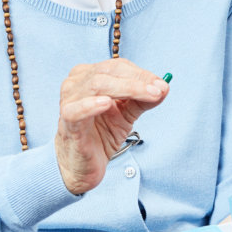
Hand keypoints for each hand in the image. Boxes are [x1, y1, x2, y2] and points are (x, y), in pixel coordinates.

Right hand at [56, 58, 167, 194]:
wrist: (84, 165)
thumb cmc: (101, 134)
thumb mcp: (127, 114)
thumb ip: (143, 100)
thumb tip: (164, 87)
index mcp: (89, 76)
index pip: (117, 67)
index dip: (141, 73)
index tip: (162, 84)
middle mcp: (76, 84)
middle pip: (108, 72)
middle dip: (137, 80)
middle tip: (159, 89)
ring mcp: (69, 101)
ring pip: (96, 85)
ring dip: (126, 88)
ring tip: (147, 95)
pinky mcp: (67, 122)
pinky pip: (76, 110)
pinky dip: (91, 105)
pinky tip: (107, 104)